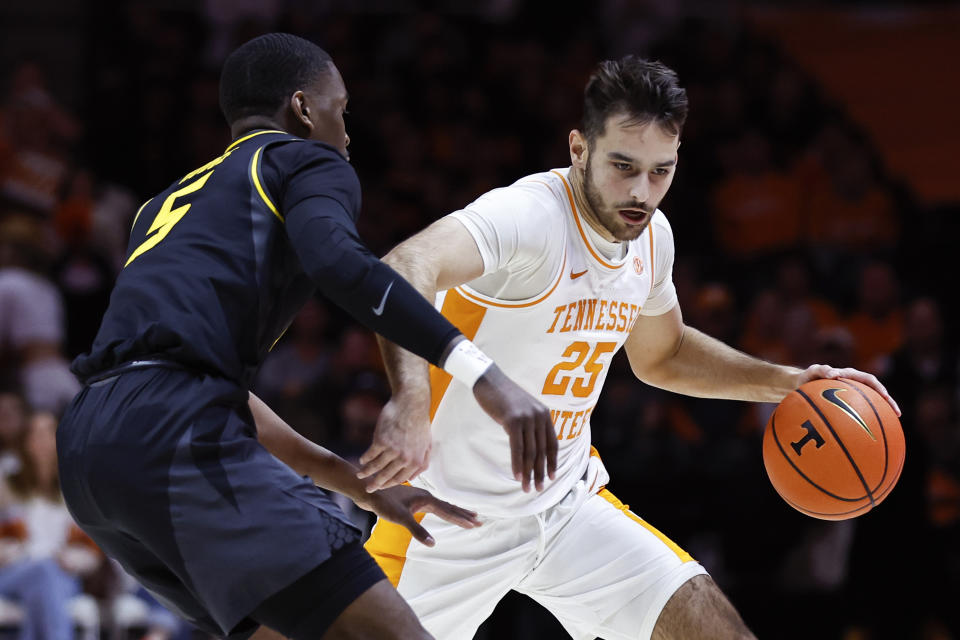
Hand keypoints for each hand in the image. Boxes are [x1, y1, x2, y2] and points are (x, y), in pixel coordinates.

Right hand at [357, 394, 430, 491]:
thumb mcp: (426, 444)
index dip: (389, 484)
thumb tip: (413, 478)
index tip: (382, 487)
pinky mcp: (381, 441)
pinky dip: (365, 459)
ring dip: (366, 472)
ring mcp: (392, 450)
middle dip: (375, 484)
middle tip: (368, 488)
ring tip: (359, 475)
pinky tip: (362, 460)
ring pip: (376, 467)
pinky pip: (370, 454)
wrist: (411, 404)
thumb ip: (422, 462)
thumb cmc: (419, 422)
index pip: (400, 479)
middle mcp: (404, 459)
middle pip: (386, 476)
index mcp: (416, 461)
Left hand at [357, 484, 480, 546]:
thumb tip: (433, 544)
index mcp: (426, 499)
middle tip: (479, 521)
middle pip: (449, 507)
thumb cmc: (383, 503)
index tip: (475, 524)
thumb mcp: (400, 518)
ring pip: (443, 506)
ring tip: (468, 515)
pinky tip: (444, 512)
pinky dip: (444, 511)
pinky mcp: (414, 501)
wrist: (369, 491)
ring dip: (456, 512)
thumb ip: (417, 530)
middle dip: (464, 515)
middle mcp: (426, 497)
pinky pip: (435, 506)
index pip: (448, 511)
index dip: (462, 519)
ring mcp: (420, 498)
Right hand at [472, 364, 556, 492]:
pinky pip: (517, 447)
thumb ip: (530, 424)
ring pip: (530, 452)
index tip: (551, 477)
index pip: (552, 443)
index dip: (552, 462)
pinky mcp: (513, 421)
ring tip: (526, 487)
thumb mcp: (522, 409)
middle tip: (538, 489)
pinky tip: (516, 475)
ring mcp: (527, 418)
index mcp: (544, 414)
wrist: (489, 380)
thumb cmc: (503, 396)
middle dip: (540, 472)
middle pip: (542, 451)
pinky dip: (517, 464)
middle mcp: (539, 416)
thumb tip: (531, 446)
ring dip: (528, 473)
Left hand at [797, 364, 900, 416]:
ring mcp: (852, 395)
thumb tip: (833, 374)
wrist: (802, 384)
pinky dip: (867, 420)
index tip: (884, 396)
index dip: (878, 387)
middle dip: (888, 402)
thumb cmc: (808, 377)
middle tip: (896, 412)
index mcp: (850, 375)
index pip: (868, 380)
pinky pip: (861, 412)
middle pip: (876, 392)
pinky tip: (870, 434)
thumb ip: (822, 370)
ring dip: (882, 412)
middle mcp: (855, 384)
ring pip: (871, 403)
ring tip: (892, 425)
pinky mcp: (849, 403)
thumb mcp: (813, 371)